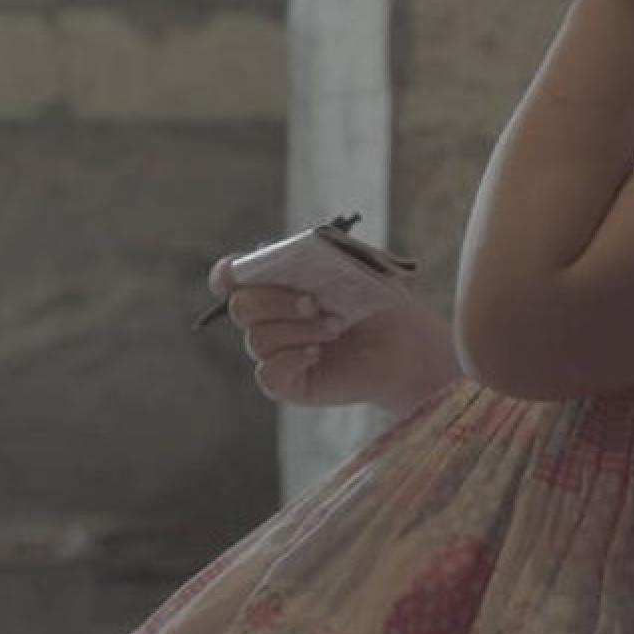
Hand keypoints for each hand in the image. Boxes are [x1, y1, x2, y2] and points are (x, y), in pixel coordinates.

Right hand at [206, 256, 461, 415]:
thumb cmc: (377, 300)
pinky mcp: (286, 383)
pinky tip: (317, 353)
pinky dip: (291, 358)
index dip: (229, 275)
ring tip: (335, 327)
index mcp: (273, 283)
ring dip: (297, 330)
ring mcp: (274, 352)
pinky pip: (267, 372)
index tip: (247, 271)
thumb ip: (323, 251)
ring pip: (257, 340)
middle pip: (240, 307)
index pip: (228, 277)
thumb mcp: (355, 263)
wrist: (405, 344)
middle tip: (314, 303)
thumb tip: (292, 250)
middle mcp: (267, 318)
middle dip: (275, 301)